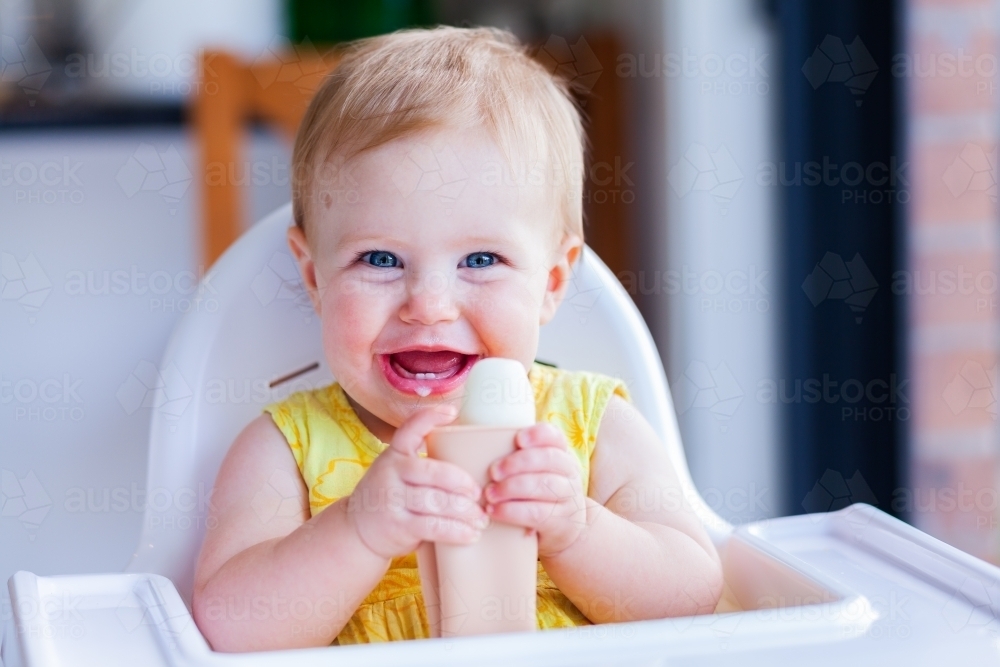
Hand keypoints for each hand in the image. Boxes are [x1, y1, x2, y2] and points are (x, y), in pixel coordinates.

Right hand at [347, 405, 489, 559]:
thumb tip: (470, 453)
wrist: (357, 531)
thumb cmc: (390, 496)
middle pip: (435, 473)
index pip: (409, 429)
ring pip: (438, 502)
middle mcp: (391, 472)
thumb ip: (423, 463)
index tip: (452, 412)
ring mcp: (393, 499)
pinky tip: (471, 534)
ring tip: (481, 518)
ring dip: (466, 511)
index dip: (430, 417)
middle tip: (479, 493)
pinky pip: (434, 526)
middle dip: (463, 483)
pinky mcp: (398, 525)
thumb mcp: (397, 472)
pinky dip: (457, 531)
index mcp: (395, 454)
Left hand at [483, 423, 587, 556]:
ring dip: (511, 488)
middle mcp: (569, 473)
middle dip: (518, 463)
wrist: (565, 531)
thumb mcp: (537, 473)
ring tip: (489, 493)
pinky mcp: (559, 522)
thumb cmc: (539, 495)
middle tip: (493, 472)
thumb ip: (515, 458)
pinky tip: (495, 511)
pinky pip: (536, 513)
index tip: (518, 439)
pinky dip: (512, 511)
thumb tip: (470, 443)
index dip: (538, 435)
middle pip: (548, 459)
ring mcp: (567, 498)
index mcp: (561, 454)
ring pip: (543, 486)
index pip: (554, 437)